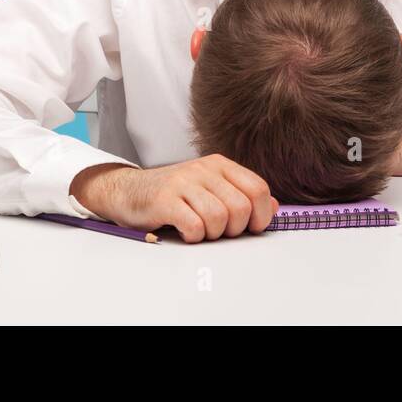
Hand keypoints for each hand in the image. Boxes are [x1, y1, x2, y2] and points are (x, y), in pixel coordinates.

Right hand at [70, 156, 277, 241]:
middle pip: (241, 207)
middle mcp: (203, 169)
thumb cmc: (173, 194)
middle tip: (218, 232)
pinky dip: (194, 237)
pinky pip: (194, 226)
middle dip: (234, 229)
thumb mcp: (210, 189)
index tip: (252, 228)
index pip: (258, 188)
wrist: (127, 191)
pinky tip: (185, 232)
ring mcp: (183, 183)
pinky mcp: (164, 200)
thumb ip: (241, 196)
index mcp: (220, 164)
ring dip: (212, 234)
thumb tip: (274, 207)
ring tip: (200, 230)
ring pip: (219, 218)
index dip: (261, 214)